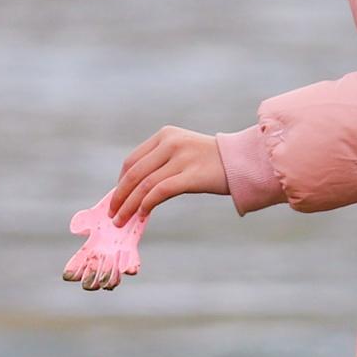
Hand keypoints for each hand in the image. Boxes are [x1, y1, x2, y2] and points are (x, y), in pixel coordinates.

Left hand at [105, 127, 231, 226]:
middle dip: (120, 196)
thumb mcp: (183, 153)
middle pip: (134, 173)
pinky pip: (160, 192)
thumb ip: (160, 164)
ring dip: (129, 205)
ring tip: (122, 220)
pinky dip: (146, 204)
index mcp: (165, 135)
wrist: (244, 161)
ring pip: (145, 185)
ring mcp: (182, 158)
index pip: (132, 161)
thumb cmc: (212, 163)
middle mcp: (171, 143)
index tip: (116, 199)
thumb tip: (134, 192)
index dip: (120, 182)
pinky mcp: (191, 174)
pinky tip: (143, 214)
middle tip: (113, 214)